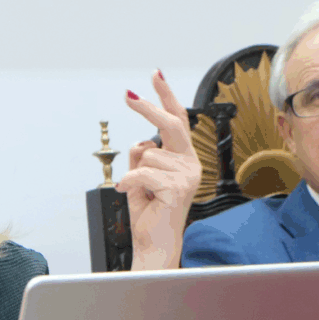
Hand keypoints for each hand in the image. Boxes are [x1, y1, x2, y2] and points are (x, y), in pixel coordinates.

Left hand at [117, 70, 200, 270]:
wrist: (155, 245)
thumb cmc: (150, 215)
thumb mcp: (140, 178)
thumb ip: (141, 156)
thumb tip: (140, 141)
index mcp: (184, 160)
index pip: (178, 121)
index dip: (166, 96)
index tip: (155, 74)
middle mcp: (191, 164)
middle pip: (170, 124)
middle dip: (148, 107)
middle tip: (128, 95)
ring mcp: (187, 176)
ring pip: (147, 153)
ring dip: (134, 172)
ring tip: (141, 193)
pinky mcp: (178, 188)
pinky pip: (141, 172)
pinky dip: (128, 182)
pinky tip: (128, 193)